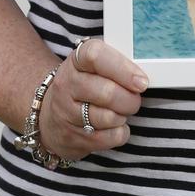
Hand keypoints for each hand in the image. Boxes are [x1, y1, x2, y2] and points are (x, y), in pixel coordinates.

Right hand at [38, 39, 148, 160]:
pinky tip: (116, 126)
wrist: (52, 113)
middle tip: (136, 98)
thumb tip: (142, 76)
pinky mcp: (71, 138)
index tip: (141, 81)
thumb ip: (115, 64)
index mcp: (76, 60)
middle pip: (106, 92)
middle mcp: (67, 84)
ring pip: (108, 117)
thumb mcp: (93, 65)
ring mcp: (65, 113)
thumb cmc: (84, 83)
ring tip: (123, 110)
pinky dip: (119, 133)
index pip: (96, 56)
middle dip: (129, 98)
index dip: (122, 69)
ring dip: (123, 115)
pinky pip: (107, 138)